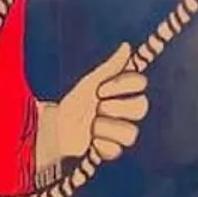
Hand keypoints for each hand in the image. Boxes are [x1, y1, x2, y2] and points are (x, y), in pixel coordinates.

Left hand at [53, 43, 148, 162]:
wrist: (56, 128)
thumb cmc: (73, 103)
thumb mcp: (89, 83)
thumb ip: (110, 67)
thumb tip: (126, 46)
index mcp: (122, 92)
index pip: (140, 84)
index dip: (122, 86)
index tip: (100, 90)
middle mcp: (126, 111)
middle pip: (141, 107)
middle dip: (115, 108)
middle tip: (97, 109)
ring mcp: (121, 132)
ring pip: (131, 133)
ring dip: (105, 129)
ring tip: (91, 127)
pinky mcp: (113, 150)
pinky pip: (116, 150)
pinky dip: (100, 145)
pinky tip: (91, 141)